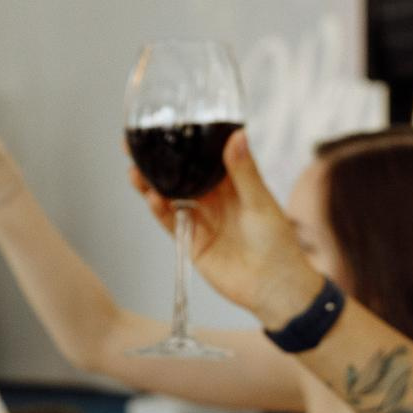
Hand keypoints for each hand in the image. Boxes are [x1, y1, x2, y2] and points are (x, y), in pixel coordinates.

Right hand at [130, 128, 324, 327]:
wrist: (273, 287)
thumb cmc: (278, 243)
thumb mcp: (261, 203)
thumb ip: (244, 172)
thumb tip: (238, 135)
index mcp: (234, 184)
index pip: (205, 157)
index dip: (186, 142)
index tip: (167, 125)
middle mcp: (215, 198)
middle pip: (181, 175)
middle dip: (159, 161)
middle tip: (134, 145)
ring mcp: (201, 219)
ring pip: (170, 196)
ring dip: (152, 184)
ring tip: (135, 170)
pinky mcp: (191, 240)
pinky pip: (171, 222)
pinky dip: (159, 210)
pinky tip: (151, 197)